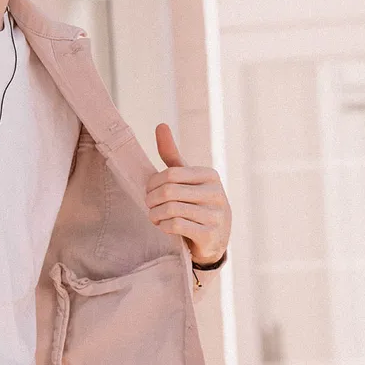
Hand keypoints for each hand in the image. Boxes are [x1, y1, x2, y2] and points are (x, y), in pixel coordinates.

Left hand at [144, 123, 230, 263]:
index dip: (153, 183)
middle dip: (151, 200)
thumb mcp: (186, 178)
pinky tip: (163, 226)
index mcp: (209, 175)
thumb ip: (172, 154)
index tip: (149, 190)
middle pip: (168, 192)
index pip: (170, 173)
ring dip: (155, 215)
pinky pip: (176, 226)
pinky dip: (163, 226)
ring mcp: (215, 215)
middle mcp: (216, 193)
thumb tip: (160, 124)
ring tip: (154, 216)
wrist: (215, 239)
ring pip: (171, 210)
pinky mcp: (210, 235)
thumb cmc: (196, 203)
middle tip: (148, 205)